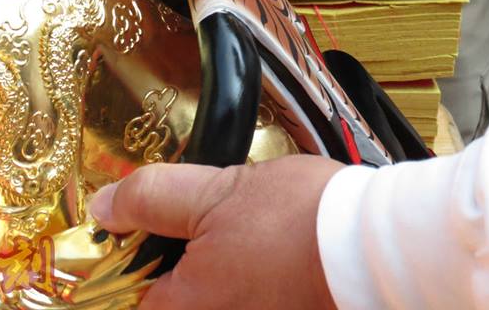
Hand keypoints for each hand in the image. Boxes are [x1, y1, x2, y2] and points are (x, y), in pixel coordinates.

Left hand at [89, 158, 342, 309]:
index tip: (135, 237)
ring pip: (216, 297)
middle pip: (173, 299)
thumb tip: (105, 206)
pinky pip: (250, 298)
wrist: (383, 247)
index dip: (126, 264)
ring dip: (216, 273)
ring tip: (240, 239)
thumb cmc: (300, 223)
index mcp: (190, 309)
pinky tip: (265, 256)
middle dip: (178, 267)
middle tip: (197, 230)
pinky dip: (250, 283)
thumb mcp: (214, 191)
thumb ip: (151, 199)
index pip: (131, 298)